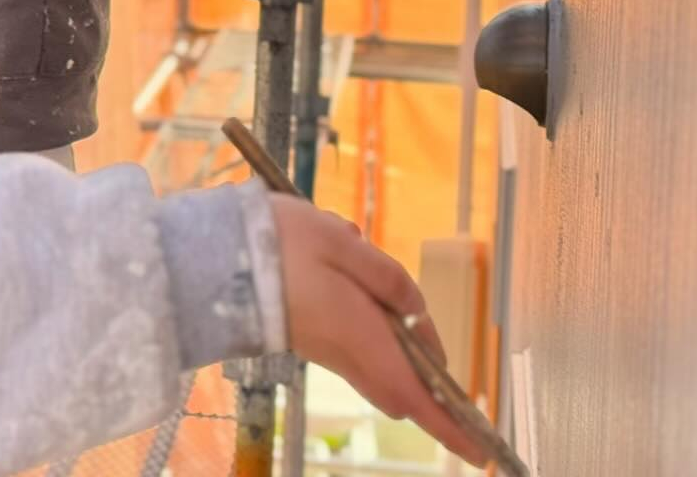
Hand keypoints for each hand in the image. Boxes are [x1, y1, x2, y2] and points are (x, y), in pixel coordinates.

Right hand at [270, 195, 490, 468]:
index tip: (481, 453)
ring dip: (397, 345)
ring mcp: (326, 349)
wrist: (215, 256)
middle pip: (401, 383)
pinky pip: (356, 345)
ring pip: (379, 363)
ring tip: (394, 298)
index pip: (416, 395)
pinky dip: (372, 328)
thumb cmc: (282, 245)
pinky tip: (357, 278)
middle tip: (438, 355)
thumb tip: (416, 309)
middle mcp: (348, 353)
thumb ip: (387, 277)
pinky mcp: (309, 337)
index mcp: (364, 336)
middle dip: (427, 377)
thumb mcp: (343, 244)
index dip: (451, 425)